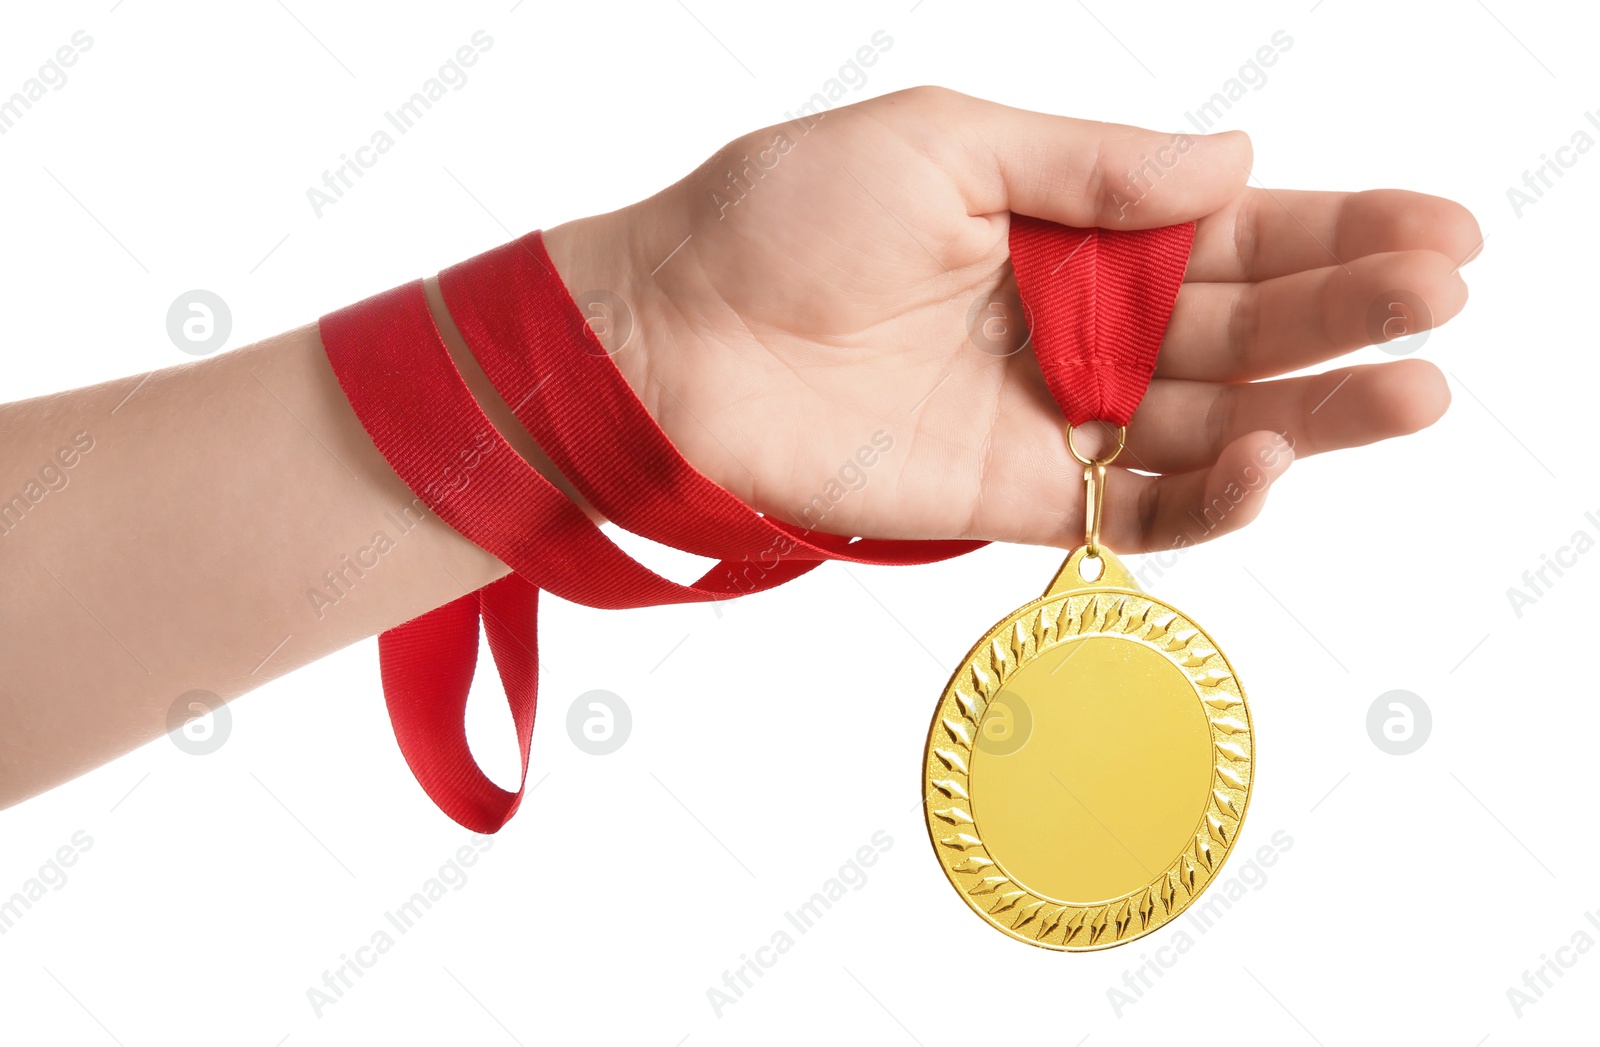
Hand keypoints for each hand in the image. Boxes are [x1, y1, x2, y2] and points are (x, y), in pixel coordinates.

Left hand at [544, 86, 1479, 550]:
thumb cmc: (782, 220)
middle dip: (1350, 309)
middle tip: (1443, 301)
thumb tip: (1236, 159)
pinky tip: (1276, 459)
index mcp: (1068, 225)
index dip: (1337, 228)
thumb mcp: (946, 142)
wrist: (671, 338)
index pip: (1230, 228)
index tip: (1440, 231)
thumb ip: (1093, 165)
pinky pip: (1139, 509)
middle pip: (1244, 322)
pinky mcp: (1019, 498)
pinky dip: (1214, 497)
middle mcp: (1076, 322)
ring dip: (1321, 409)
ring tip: (1414, 389)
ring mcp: (1055, 414)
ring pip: (1216, 420)